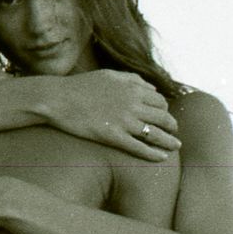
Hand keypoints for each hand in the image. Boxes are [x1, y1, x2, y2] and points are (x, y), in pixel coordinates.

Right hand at [43, 70, 180, 160]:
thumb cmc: (80, 86)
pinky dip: (152, 154)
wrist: (57, 99)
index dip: (165, 109)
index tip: (164, 116)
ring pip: (155, 133)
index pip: (160, 101)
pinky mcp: (112, 136)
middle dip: (172, 126)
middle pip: (163, 117)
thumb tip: (151, 88)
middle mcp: (132, 104)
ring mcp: (123, 121)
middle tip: (174, 132)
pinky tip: (161, 158)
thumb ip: (133, 79)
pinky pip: (138, 147)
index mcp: (132, 88)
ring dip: (169, 141)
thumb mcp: (110, 75)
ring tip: (175, 147)